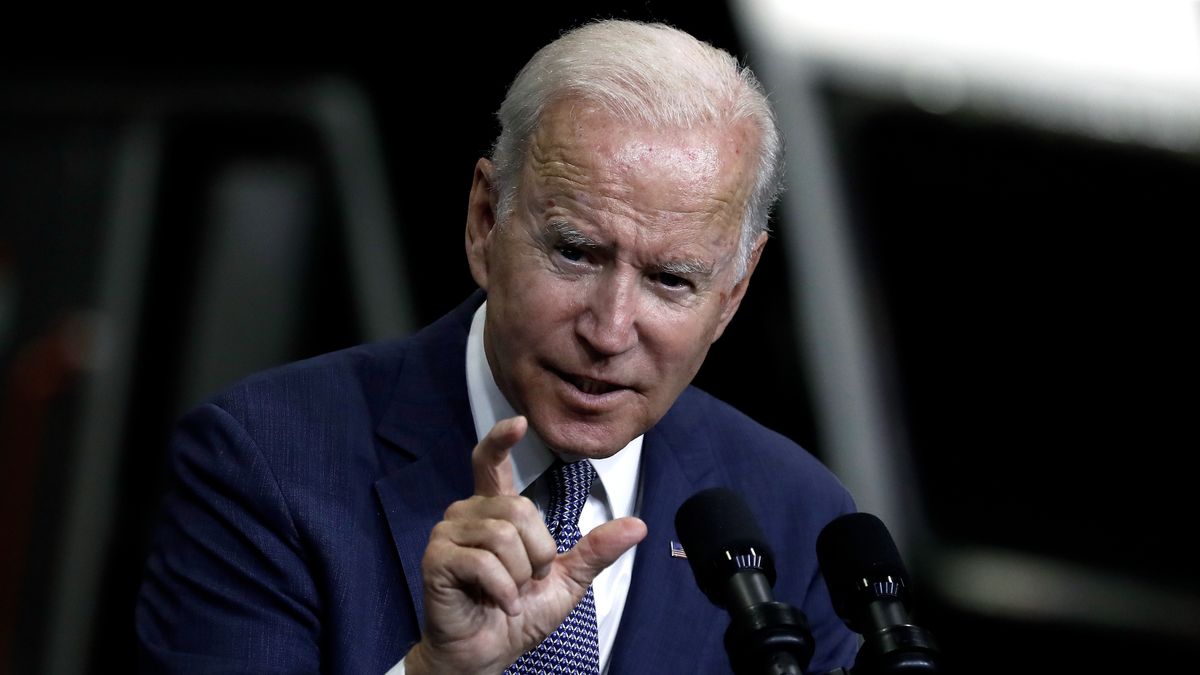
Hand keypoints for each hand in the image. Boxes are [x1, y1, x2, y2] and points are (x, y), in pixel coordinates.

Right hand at [405, 416, 646, 673]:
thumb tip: (639, 525)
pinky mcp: (437, 560)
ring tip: (511, 593)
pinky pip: (484, 563)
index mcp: (495, 510)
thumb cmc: (518, 614)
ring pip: (503, 535)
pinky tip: (502, 603)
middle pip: (519, 508)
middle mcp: (467, 513)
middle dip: (538, 552)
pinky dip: (503, 589)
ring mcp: (448, 535)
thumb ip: (596, 550)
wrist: (486, 654)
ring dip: (520, 575)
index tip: (519, 422)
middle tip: (528, 579)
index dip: (501, 439)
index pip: (491, 462)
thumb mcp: (567, 580)